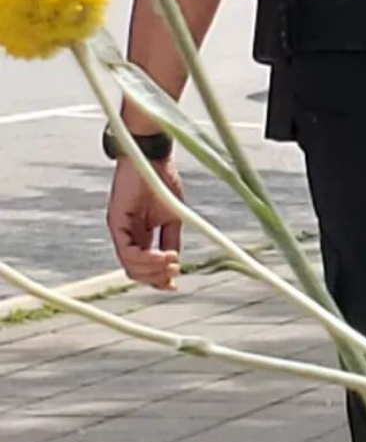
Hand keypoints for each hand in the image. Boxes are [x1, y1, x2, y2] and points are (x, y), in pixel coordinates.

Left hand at [107, 157, 183, 290]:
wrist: (152, 156)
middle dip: (155, 278)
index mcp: (140, 234)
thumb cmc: (162, 179)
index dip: (157, 279)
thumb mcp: (173, 215)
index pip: (143, 265)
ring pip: (130, 265)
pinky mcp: (116, 222)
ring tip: (171, 263)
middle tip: (174, 274)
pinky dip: (146, 259)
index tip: (174, 285)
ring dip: (152, 270)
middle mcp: (126, 235)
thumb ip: (170, 238)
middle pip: (135, 271)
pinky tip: (164, 256)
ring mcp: (119, 229)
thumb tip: (174, 260)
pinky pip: (127, 251)